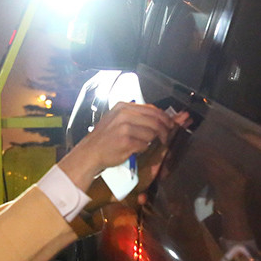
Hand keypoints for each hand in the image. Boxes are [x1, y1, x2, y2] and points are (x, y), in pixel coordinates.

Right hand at [57, 102, 185, 190]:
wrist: (90, 152)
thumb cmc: (104, 138)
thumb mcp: (116, 119)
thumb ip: (135, 116)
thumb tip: (159, 117)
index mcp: (123, 107)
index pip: (152, 109)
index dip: (164, 117)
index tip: (170, 124)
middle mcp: (124, 115)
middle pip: (155, 120)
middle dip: (164, 130)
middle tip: (166, 137)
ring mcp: (125, 128)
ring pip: (151, 133)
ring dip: (151, 141)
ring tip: (142, 143)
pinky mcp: (126, 142)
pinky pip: (144, 145)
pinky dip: (142, 149)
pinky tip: (135, 149)